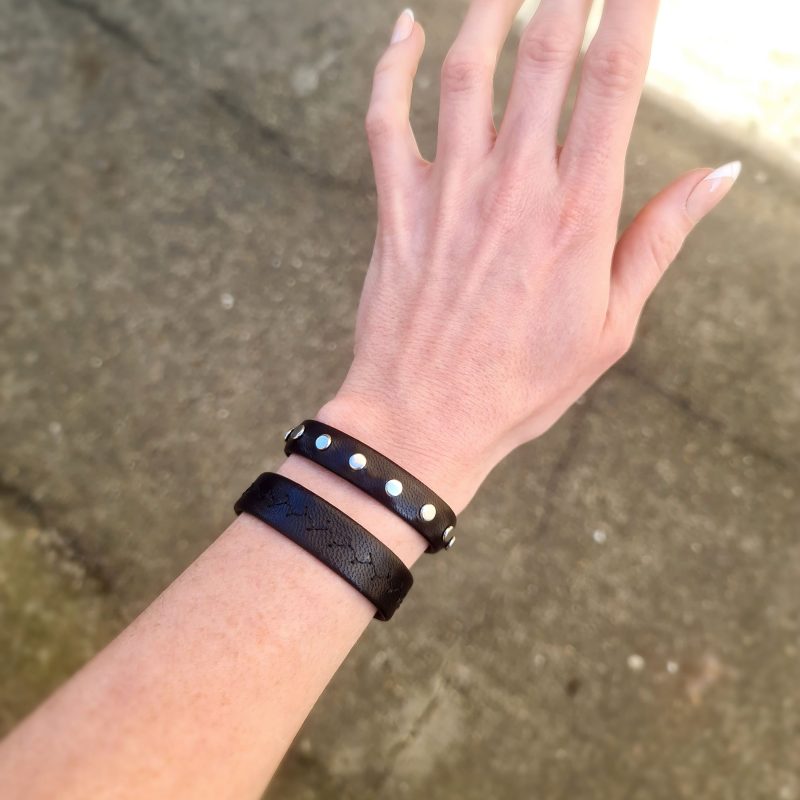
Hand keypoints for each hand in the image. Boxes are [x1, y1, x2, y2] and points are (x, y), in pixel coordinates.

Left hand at [321, 1, 739, 510]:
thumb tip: (718, 175)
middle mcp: (513, 187)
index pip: (615, 80)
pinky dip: (391, 67)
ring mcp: (447, 193)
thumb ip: (659, 243)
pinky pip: (386, 119)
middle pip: (543, 51)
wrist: (422, 422)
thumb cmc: (521, 385)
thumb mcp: (611, 327)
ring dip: (488, 4)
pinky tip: (406, 28)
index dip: (633, 6)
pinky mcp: (395, 208)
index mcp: (577, 215)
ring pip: (465, 69)